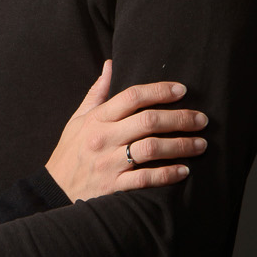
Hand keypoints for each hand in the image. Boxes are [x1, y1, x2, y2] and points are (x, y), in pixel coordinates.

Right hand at [45, 61, 207, 201]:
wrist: (54, 191)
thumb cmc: (70, 152)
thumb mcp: (78, 119)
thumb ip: (97, 93)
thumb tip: (111, 65)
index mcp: (97, 119)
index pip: (132, 96)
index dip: (159, 90)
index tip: (182, 90)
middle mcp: (104, 138)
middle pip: (148, 121)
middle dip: (179, 118)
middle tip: (202, 119)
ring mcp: (109, 163)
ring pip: (151, 149)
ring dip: (181, 145)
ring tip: (201, 144)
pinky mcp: (114, 186)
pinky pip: (146, 178)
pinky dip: (168, 174)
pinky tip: (184, 170)